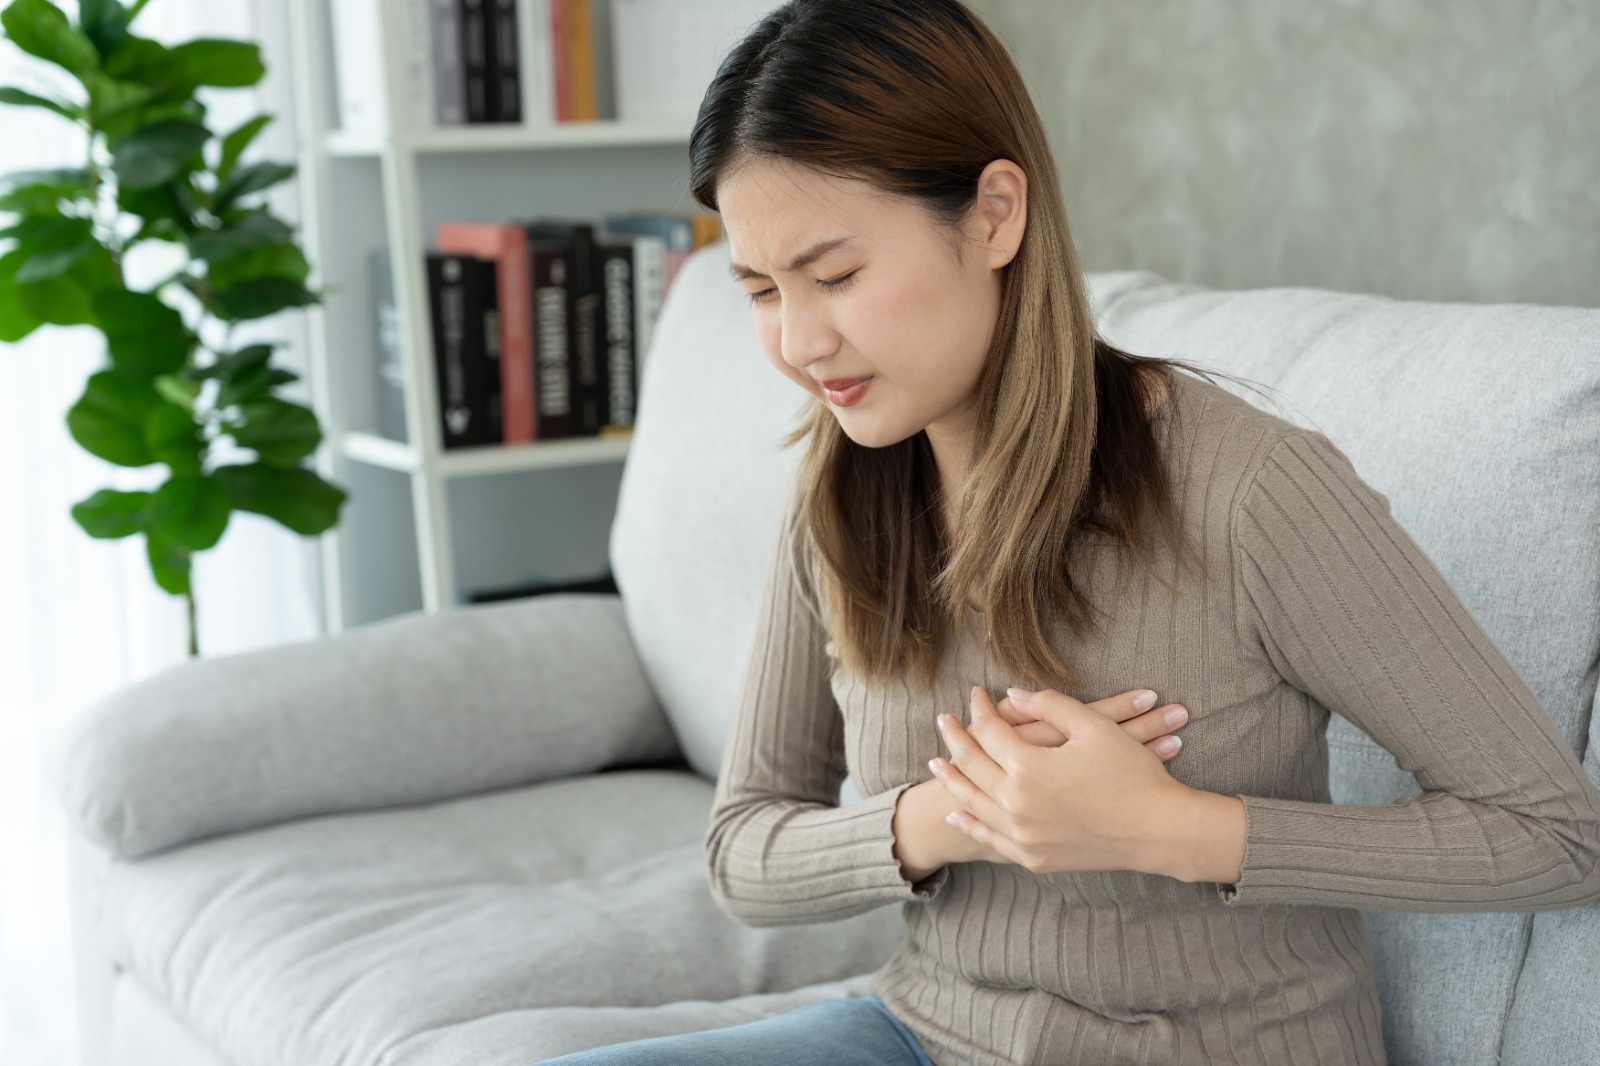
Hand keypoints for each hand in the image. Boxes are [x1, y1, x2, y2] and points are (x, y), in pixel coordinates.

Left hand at [929, 686, 1190, 875]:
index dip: (980, 708)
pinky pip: (991, 839)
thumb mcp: (1093, 725)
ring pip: (973, 804)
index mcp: (1029, 768)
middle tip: (943, 720)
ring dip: (952, 780)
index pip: (990, 731)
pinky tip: (957, 813)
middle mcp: (1017, 804)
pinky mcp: (1034, 858)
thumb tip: (1010, 696)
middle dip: (955, 739)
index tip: (975, 693)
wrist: (1160, 830)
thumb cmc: (1132, 772)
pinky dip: (970, 824)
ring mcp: (1023, 835)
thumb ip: (1048, 704)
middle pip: (972, 765)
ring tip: (936, 763)